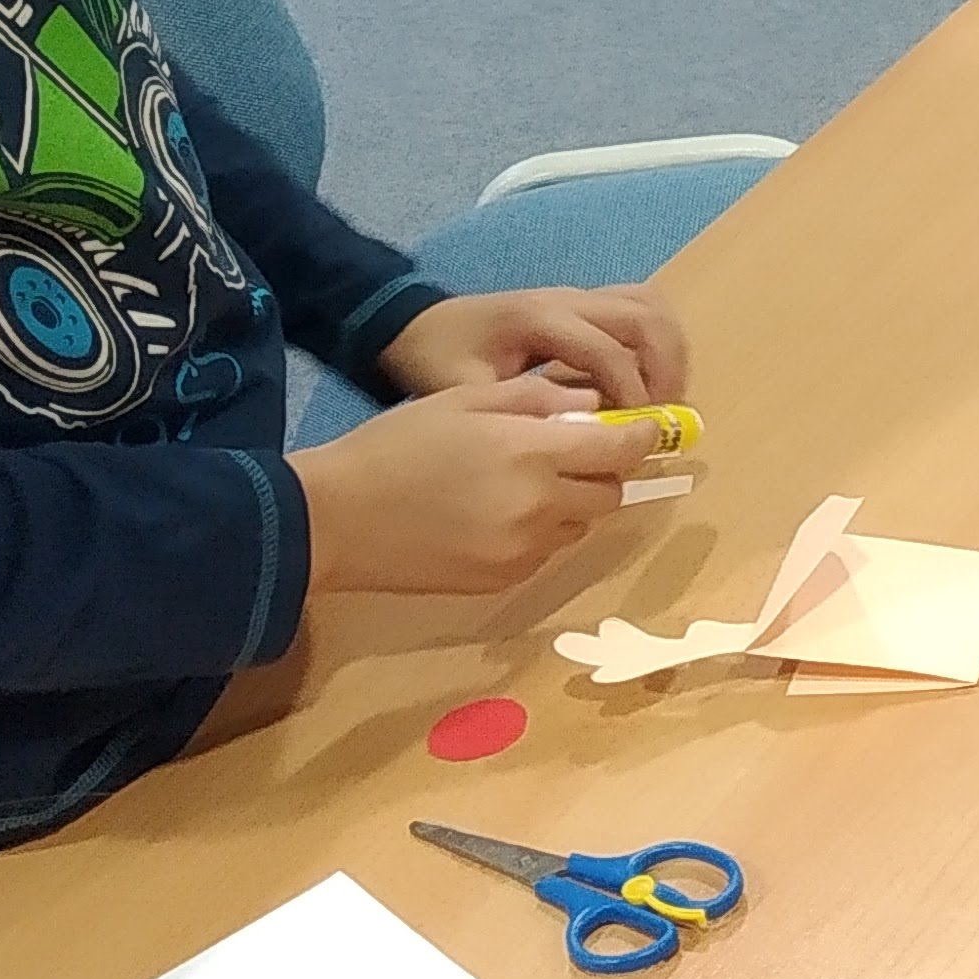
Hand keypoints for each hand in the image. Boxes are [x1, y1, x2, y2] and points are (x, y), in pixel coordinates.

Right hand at [295, 375, 665, 596]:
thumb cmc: (395, 446)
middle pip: (610, 493)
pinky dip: (539, 531)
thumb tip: (593, 404)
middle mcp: (541, 508)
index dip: (642, 436)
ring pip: (580, 524)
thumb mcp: (465, 399)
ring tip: (523, 483)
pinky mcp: (504, 580)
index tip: (643, 428)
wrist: (334, 520)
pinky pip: (546, 551)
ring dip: (571, 503)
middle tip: (571, 452)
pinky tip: (495, 515)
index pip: (623, 449)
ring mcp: (524, 550)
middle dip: (604, 470)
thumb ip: (539, 399)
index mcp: (534, 454)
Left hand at [380, 287, 688, 408]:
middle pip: (646, 319)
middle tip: (663, 418)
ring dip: (669, 351)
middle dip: (666, 370)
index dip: (632, 395)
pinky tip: (650, 376)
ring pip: (651, 307)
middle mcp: (568, 299)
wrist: (414, 323)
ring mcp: (579, 295)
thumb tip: (573, 438)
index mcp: (539, 319)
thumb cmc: (436, 358)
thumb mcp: (461, 393)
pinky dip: (657, 339)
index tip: (636, 436)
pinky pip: (639, 306)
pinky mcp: (584, 300)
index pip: (608, 352)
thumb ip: (516, 412)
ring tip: (664, 398)